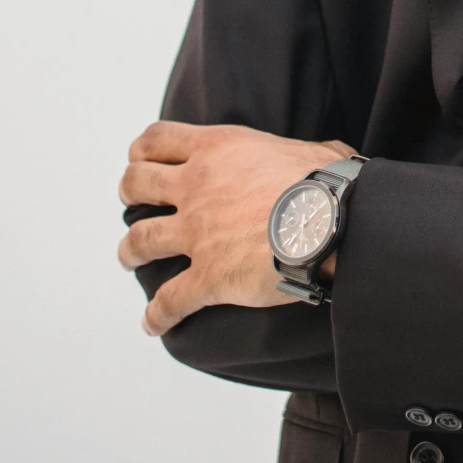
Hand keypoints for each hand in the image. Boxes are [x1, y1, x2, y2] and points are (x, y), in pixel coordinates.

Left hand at [117, 122, 354, 335]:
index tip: (142, 159)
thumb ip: (292, 154)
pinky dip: (157, 314)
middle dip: (130, 194)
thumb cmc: (328, 182)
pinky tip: (152, 323)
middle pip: (137, 184)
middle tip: (134, 203)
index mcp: (218, 150)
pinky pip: (168, 301)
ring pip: (139, 241)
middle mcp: (197, 187)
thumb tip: (315, 157)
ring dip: (129, 252)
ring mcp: (196, 233)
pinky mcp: (207, 276)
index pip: (158, 140)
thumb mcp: (307, 149)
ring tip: (130, 258)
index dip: (144, 150)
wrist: (332, 222)